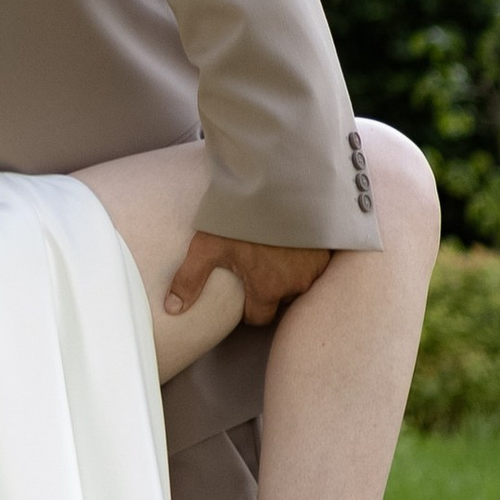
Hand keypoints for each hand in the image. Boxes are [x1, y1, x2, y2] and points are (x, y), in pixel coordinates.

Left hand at [165, 231, 328, 328]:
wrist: (279, 182)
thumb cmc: (242, 215)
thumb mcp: (209, 245)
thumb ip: (190, 279)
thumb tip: (172, 309)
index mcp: (268, 289)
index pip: (259, 317)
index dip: (248, 308)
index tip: (242, 292)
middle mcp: (296, 284)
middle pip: (280, 300)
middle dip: (269, 289)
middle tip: (255, 267)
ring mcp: (315, 267)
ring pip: (299, 282)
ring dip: (288, 274)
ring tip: (272, 253)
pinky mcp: (326, 250)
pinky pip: (316, 265)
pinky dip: (304, 258)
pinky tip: (291, 242)